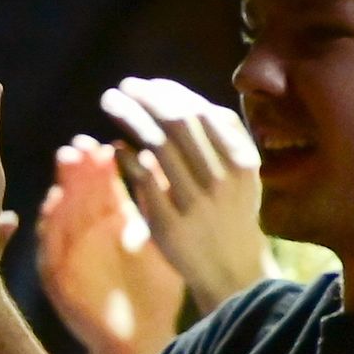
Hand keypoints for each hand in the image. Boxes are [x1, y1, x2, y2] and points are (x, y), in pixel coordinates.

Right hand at [36, 139, 186, 353]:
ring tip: (65, 164)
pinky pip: (49, 248)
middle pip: (78, 194)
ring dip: (61, 189)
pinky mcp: (58, 278)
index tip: (103, 145)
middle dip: (77, 169)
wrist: (143, 340)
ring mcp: (70, 255)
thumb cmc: (154, 291)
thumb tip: (162, 160)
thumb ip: (157, 205)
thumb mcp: (157, 242)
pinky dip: (49, 226)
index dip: (100, 166)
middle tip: (80, 146)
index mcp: (111, 224)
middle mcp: (86, 234)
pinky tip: (53, 205)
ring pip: (61, 215)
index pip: (102, 187)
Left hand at [98, 79, 271, 312]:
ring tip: (110, 102)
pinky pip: (142, 180)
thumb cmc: (232, 211)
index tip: (146, 84)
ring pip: (156, 145)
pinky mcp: (170, 223)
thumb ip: (222, 135)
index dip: (169, 91)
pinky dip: (126, 156)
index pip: (200, 112)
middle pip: (176, 122)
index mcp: (240, 162)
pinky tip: (115, 147)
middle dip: (145, 97)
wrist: (233, 269)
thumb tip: (182, 97)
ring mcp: (195, 202)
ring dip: (128, 116)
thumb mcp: (243, 173)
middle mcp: (221, 179)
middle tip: (122, 87)